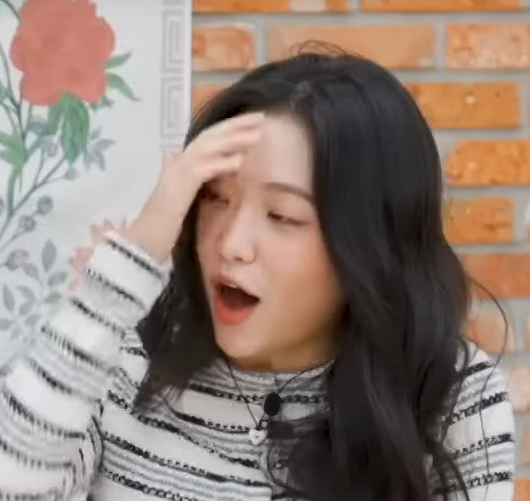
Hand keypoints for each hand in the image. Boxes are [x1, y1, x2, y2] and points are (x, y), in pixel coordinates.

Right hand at [125, 112, 263, 261]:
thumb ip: (176, 174)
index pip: (208, 138)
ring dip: (233, 140)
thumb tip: (168, 154)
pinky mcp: (180, 187)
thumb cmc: (161, 222)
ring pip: (208, 148)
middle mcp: (178, 162)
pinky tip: (240, 161)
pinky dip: (221, 164)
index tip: (254, 122)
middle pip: (210, 136)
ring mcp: (178, 173)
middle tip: (261, 118)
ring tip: (257, 135)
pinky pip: (203, 170)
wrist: (144, 240)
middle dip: (236, 125)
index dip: (231, 127)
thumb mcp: (175, 195)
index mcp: (180, 163)